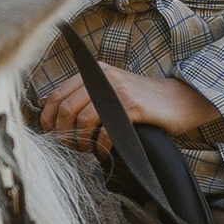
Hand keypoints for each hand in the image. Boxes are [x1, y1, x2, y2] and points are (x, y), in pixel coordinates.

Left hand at [36, 64, 218, 152]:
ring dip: (81, 142)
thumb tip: (45, 103)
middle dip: (62, 132)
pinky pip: (105, 131)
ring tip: (87, 150)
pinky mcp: (132, 107)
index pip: (58, 94)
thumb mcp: (108, 89)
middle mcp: (102, 77)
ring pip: (83, 120)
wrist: (178, 99)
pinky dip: (101, 147)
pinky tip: (104, 152)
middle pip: (67, 108)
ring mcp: (117, 91)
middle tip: (68, 147)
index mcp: (93, 72)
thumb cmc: (140, 100)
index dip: (48, 117)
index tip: (49, 134)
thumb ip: (81, 94)